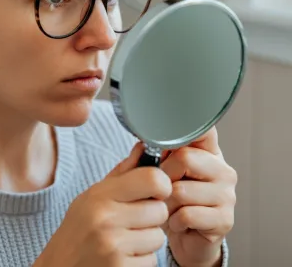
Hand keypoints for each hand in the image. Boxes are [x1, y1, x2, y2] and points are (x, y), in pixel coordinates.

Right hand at [34, 142, 171, 266]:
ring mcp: (114, 247)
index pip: (152, 179)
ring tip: (125, 238)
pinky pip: (152, 260)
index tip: (155, 190)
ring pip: (158, 237)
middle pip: (160, 210)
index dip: (161, 184)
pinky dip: (142, 259)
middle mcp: (106, 219)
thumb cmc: (79, 228)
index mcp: (100, 195)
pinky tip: (123, 255)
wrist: (60, 266)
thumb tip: (143, 146)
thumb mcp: (93, 195)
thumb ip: (122, 173)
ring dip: (147, 239)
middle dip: (152, 216)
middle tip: (132, 219)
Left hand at [161, 127, 236, 266]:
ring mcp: (227, 195)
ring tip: (170, 208)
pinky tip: (178, 223)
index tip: (168, 142)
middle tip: (163, 188)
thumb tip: (142, 144)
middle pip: (184, 157)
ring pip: (181, 190)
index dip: (184, 131)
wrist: (186, 239)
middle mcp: (222, 170)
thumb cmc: (172, 200)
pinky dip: (175, 221)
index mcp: (208, 152)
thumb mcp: (160, 173)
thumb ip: (153, 154)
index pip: (204, 130)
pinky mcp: (225, 220)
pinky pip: (187, 214)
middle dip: (164, 175)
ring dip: (167, 203)